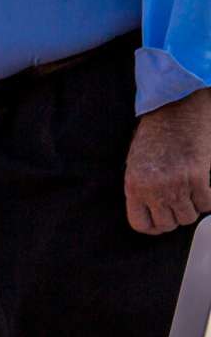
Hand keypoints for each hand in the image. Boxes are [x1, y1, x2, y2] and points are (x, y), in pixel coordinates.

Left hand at [127, 90, 210, 234]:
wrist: (175, 109)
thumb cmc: (156, 134)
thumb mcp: (136, 164)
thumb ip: (142, 189)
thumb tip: (154, 211)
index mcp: (134, 187)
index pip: (141, 224)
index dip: (154, 226)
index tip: (162, 221)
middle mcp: (153, 189)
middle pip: (168, 224)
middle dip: (175, 217)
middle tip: (180, 204)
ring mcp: (176, 185)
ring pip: (189, 217)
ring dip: (192, 208)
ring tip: (192, 193)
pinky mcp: (198, 177)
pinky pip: (207, 204)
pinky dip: (208, 200)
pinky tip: (205, 188)